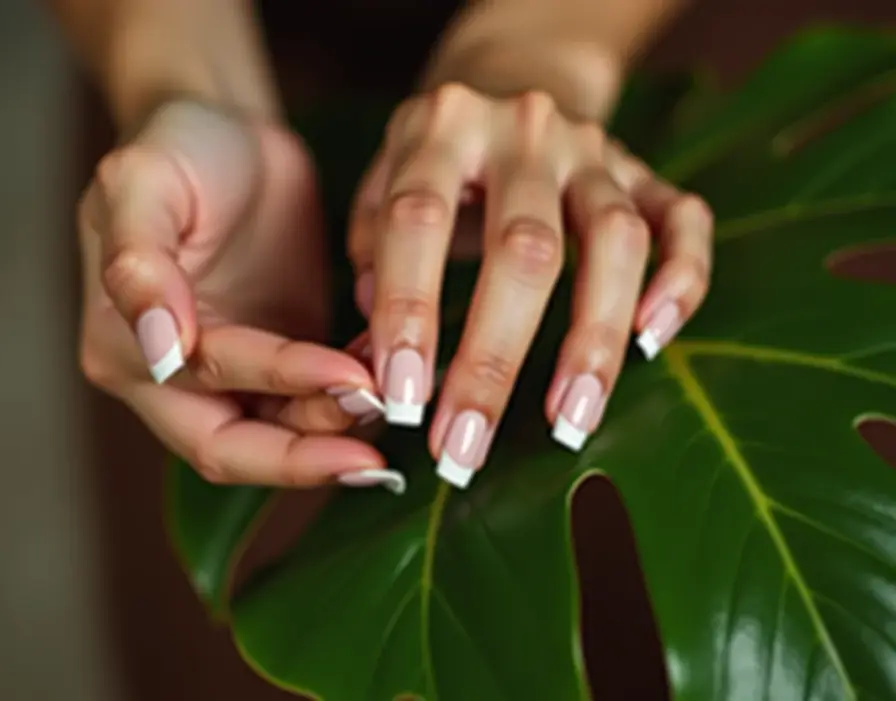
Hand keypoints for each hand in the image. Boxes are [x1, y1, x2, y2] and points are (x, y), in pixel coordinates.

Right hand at [78, 101, 402, 492]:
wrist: (226, 137)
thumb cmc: (176, 149)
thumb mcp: (141, 183)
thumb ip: (139, 263)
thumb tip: (161, 348)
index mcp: (122, 343)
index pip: (208, 382)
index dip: (281, 383)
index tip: (353, 375)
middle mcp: (165, 378)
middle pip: (233, 450)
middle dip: (305, 457)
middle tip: (376, 460)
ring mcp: (223, 379)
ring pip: (277, 440)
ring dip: (335, 429)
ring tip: (393, 396)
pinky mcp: (272, 369)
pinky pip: (309, 408)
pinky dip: (347, 404)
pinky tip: (387, 376)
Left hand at [349, 84, 712, 487]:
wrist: (510, 80)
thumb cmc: (433, 163)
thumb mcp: (381, 186)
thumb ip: (371, 256)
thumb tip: (377, 351)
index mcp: (440, 129)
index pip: (417, 220)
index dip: (408, 312)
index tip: (403, 401)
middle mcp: (522, 131)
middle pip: (523, 248)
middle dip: (494, 358)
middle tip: (468, 446)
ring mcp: (594, 148)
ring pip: (614, 240)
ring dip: (593, 340)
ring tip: (568, 423)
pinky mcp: (646, 170)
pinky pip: (685, 221)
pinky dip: (680, 282)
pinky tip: (652, 342)